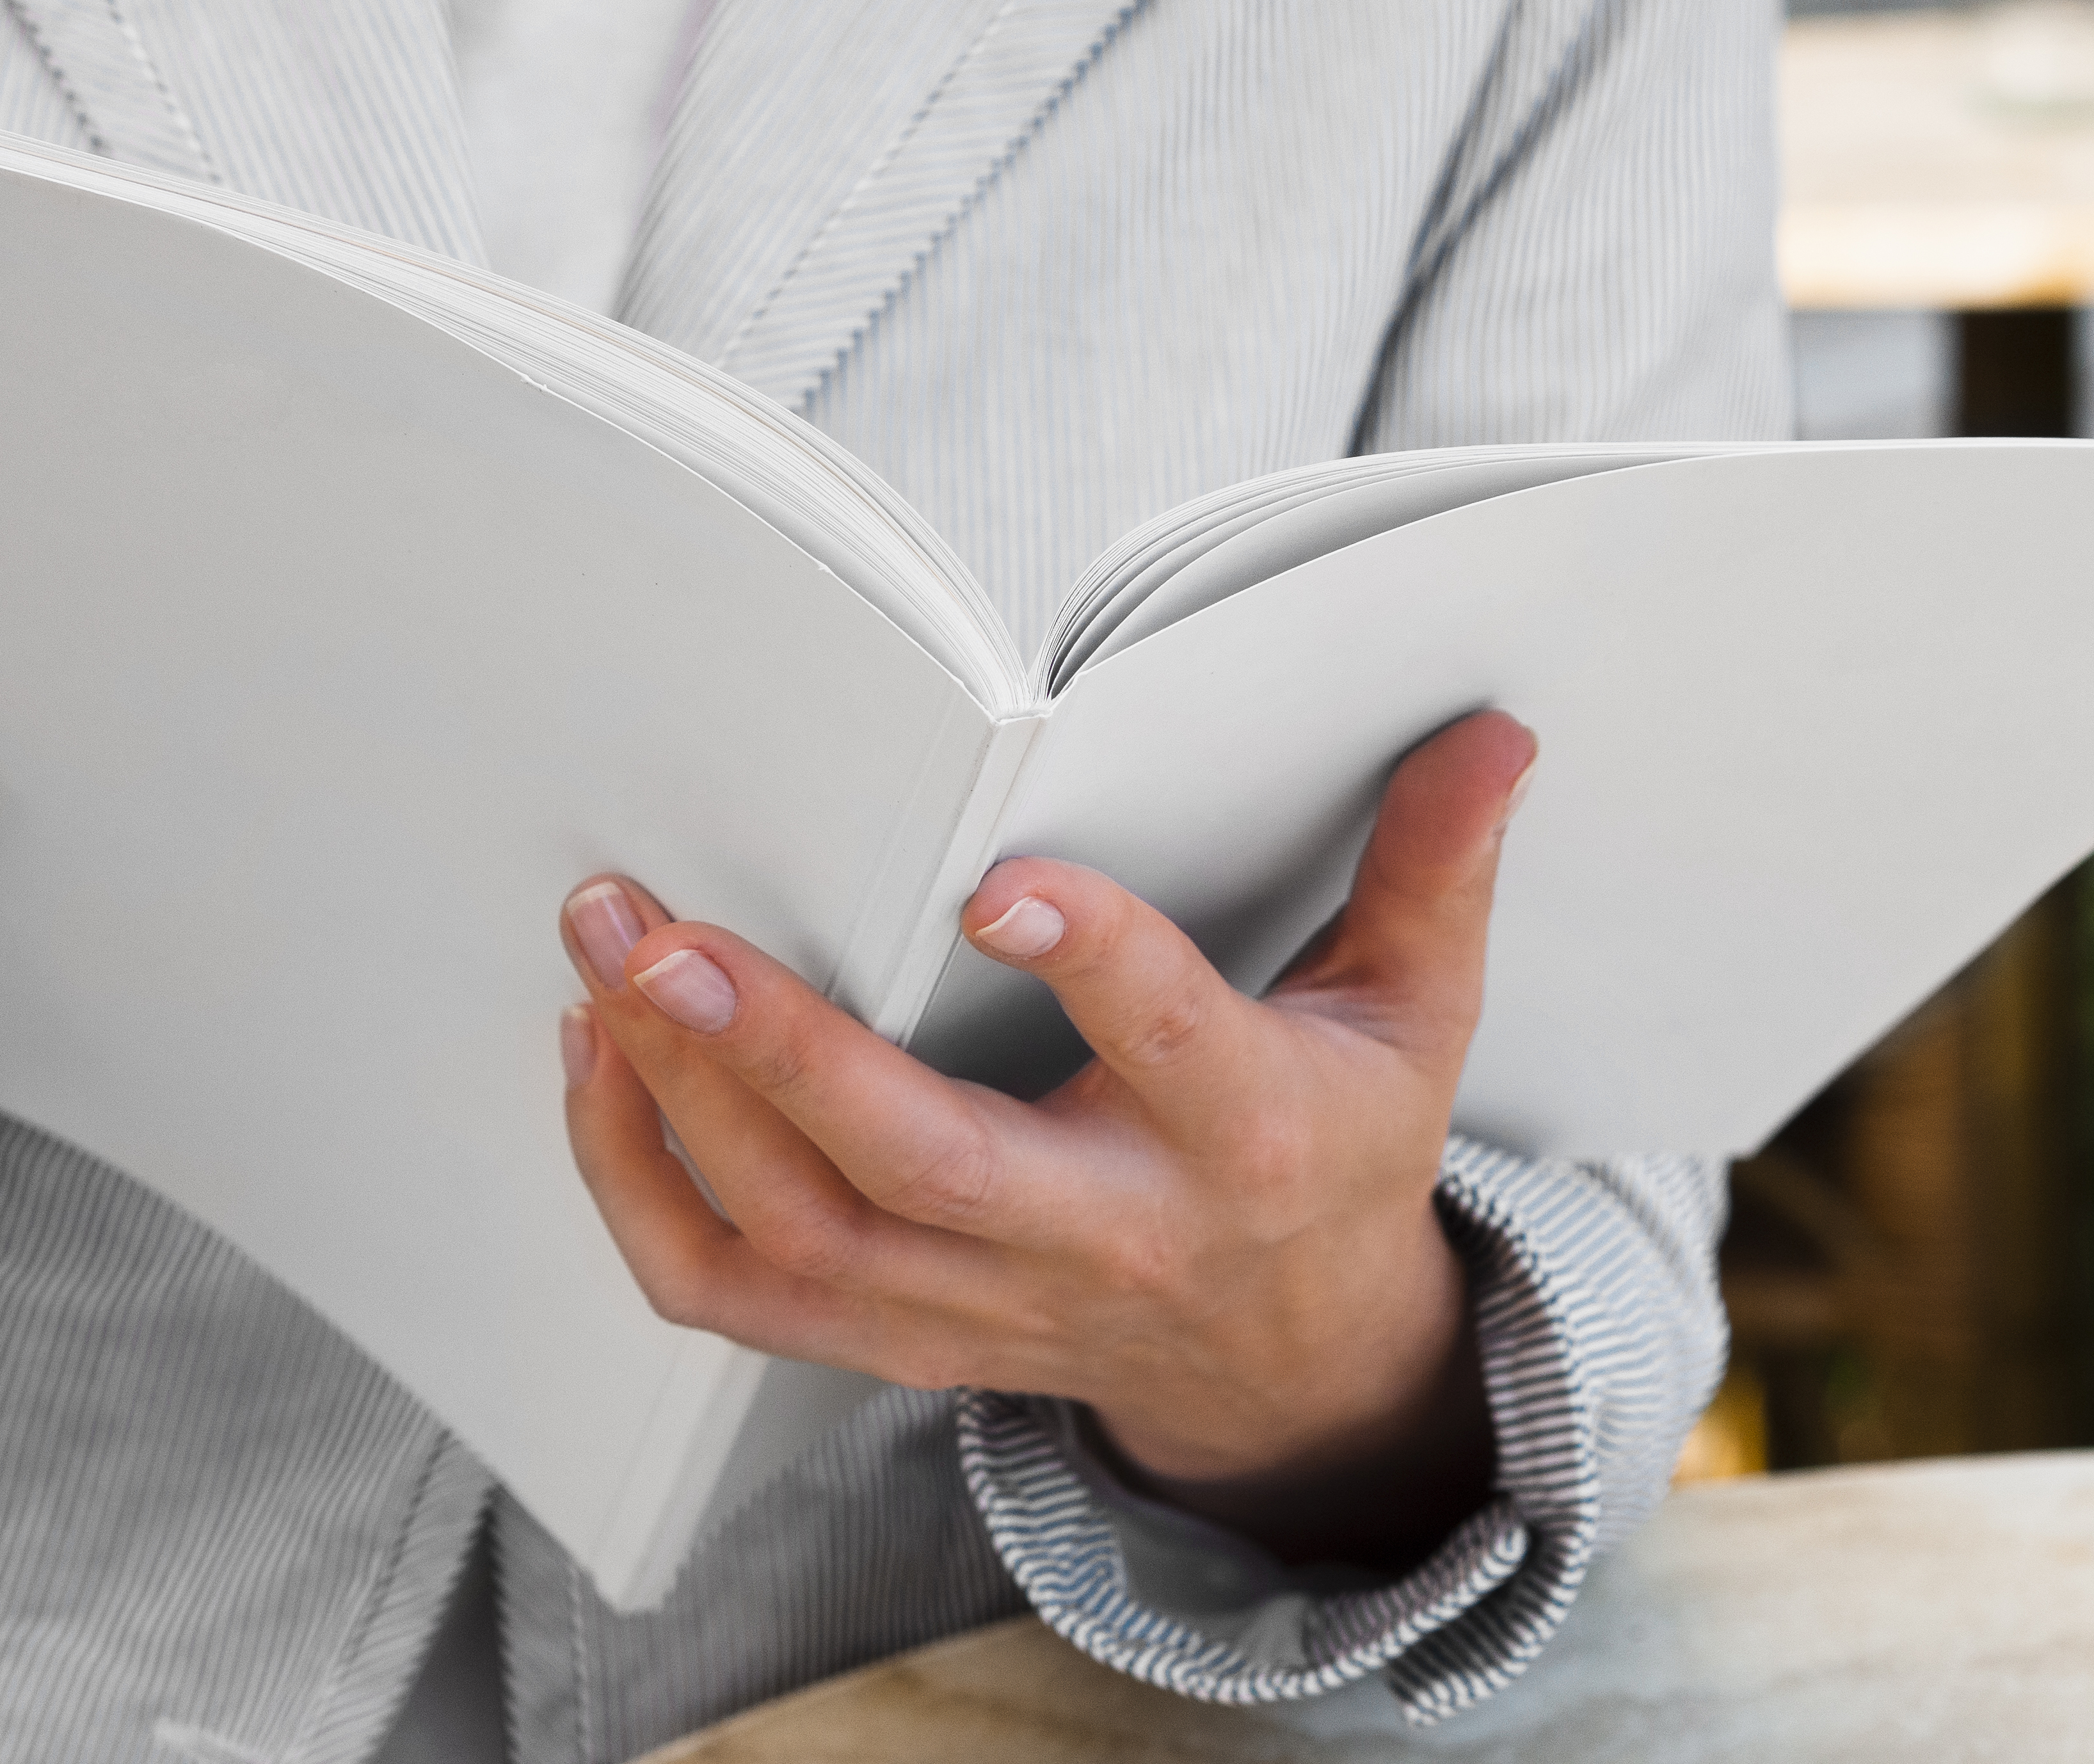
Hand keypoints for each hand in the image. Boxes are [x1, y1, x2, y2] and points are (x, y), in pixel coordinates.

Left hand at [557, 710, 1533, 1572]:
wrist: (1288, 1362)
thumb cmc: (1333, 1154)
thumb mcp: (1413, 1019)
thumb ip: (1432, 871)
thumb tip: (1491, 731)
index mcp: (1244, 1137)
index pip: (1172, 1047)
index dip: (1091, 968)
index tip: (995, 882)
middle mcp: (1103, 1237)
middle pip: (915, 1165)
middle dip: (770, 1049)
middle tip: (652, 925)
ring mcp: (984, 1310)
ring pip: (799, 1237)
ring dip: (674, 1103)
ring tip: (605, 960)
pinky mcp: (899, 1339)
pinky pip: (738, 1297)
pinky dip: (642, 1194)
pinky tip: (602, 1067)